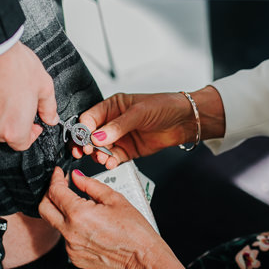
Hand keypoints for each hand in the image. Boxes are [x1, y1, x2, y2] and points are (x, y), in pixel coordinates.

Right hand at [0, 41, 58, 150]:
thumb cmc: (14, 65)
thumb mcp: (43, 85)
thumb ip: (49, 107)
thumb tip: (51, 118)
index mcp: (14, 129)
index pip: (22, 144)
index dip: (30, 134)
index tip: (32, 124)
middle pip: (3, 133)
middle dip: (12, 121)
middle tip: (16, 100)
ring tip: (0, 90)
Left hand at [39, 168, 196, 268]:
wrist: (142, 258)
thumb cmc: (134, 230)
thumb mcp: (114, 198)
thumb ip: (90, 184)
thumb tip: (75, 176)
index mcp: (78, 214)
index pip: (55, 191)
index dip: (56, 178)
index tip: (59, 173)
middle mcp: (70, 232)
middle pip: (44, 208)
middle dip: (49, 194)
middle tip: (60, 186)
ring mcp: (71, 248)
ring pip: (56, 224)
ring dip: (62, 212)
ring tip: (81, 207)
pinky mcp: (75, 258)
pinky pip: (67, 239)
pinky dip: (72, 229)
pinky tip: (89, 226)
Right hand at [73, 92, 196, 168]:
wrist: (184, 121)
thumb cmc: (164, 107)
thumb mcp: (138, 112)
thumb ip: (117, 126)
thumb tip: (97, 137)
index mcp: (112, 106)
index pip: (89, 118)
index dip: (84, 129)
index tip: (84, 139)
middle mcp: (113, 122)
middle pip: (90, 135)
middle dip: (86, 144)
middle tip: (86, 151)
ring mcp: (120, 137)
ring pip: (100, 149)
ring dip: (98, 155)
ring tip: (102, 158)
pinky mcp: (128, 151)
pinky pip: (114, 158)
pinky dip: (110, 161)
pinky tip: (110, 162)